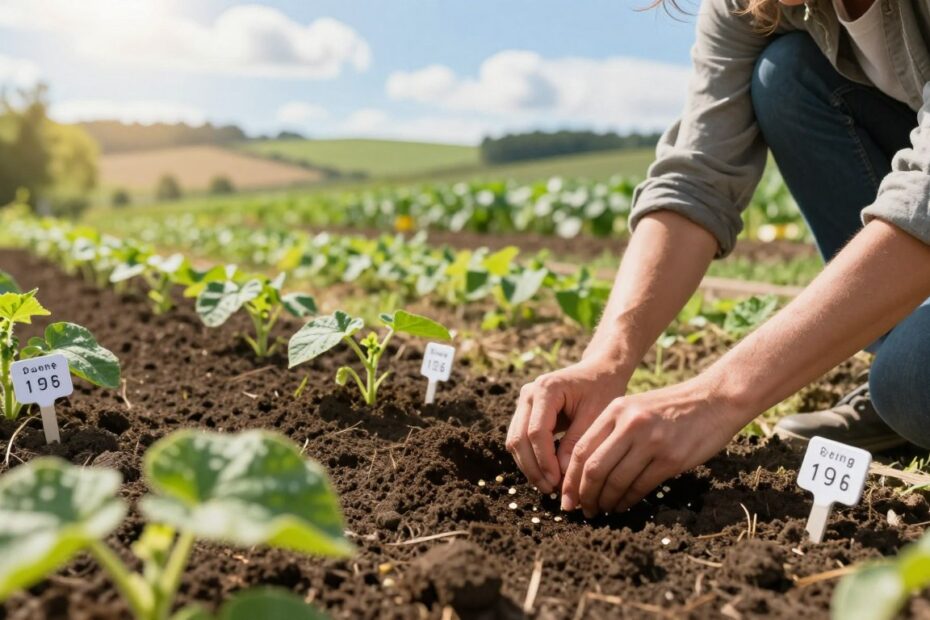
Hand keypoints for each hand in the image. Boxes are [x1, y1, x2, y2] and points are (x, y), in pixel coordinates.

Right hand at [506, 356, 632, 493]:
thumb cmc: (602, 389)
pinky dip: (530, 458)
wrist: (599, 370)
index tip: (557, 482)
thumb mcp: (596, 415)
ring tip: (548, 486)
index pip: (536, 432)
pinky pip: (520, 439)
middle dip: (532, 468)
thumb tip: (562, 476)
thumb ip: (577, 443)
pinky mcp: (526, 412)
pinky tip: (545, 474)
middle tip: (550, 489)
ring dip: (528, 466)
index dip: (544, 460)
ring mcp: (524, 402)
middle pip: (519, 438)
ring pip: (515, 441)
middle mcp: (528, 393)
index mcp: (546, 389)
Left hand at [560, 377, 744, 516]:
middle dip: (583, 495)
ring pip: (615, 481)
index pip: (581, 449)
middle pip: (593, 468)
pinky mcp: (671, 459)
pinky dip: (627, 501)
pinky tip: (622, 506)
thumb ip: (611, 430)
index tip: (566, 496)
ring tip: (601, 511)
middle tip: (581, 510)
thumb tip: (584, 469)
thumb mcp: (635, 408)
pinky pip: (640, 487)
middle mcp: (630, 424)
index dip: (570, 478)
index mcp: (616, 410)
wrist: (714, 400)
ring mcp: (651, 441)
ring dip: (605, 502)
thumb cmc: (671, 408)